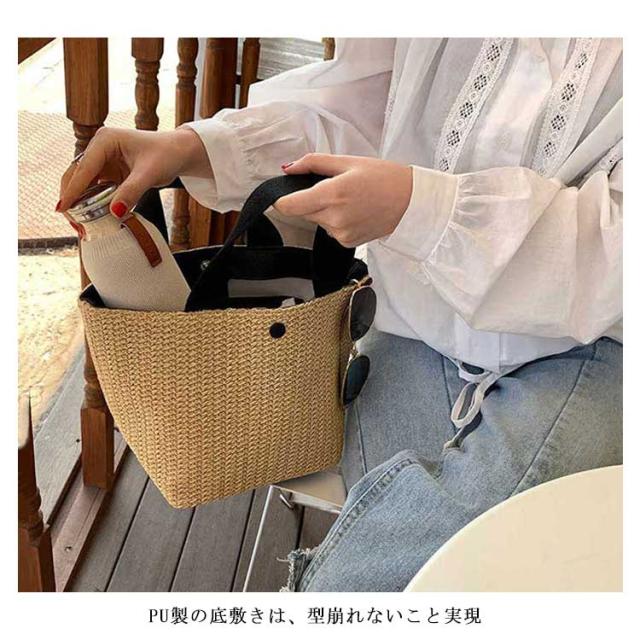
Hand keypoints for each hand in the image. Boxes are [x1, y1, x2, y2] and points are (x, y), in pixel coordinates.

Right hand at [57, 126, 210, 215]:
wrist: (178, 153)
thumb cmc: (166, 155)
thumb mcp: (149, 174)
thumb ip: (132, 192)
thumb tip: (114, 213)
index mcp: (105, 140)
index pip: (84, 168)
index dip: (72, 190)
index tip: (63, 209)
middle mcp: (99, 147)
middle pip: (76, 175)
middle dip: (72, 198)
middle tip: (73, 222)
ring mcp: (103, 159)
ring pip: (83, 183)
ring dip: (80, 202)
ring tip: (80, 224)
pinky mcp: (108, 171)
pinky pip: (94, 188)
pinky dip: (92, 202)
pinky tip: (91, 217)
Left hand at [275, 154, 412, 246]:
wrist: (411, 202)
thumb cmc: (384, 178)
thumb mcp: (348, 162)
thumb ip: (313, 163)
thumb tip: (287, 168)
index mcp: (331, 194)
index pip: (289, 206)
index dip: (281, 200)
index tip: (283, 194)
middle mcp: (334, 218)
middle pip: (302, 212)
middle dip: (309, 200)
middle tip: (333, 187)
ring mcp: (340, 233)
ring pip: (317, 221)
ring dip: (324, 211)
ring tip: (349, 199)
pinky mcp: (347, 243)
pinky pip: (330, 230)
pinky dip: (336, 221)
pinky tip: (355, 212)